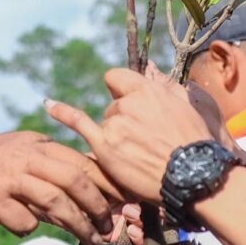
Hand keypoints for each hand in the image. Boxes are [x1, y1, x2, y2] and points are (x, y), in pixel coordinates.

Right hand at [0, 120, 115, 237]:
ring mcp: (6, 175)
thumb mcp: (17, 157)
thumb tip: (84, 202)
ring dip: (78, 224)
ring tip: (91, 240)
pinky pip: (22, 220)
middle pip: (76, 179)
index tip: (124, 205)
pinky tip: (22, 228)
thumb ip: (47, 174)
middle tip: (109, 228)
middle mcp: (25, 155)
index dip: (108, 185)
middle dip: (99, 207)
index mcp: (37, 143)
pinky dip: (28, 228)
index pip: (83, 161)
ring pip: (55, 200)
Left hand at [45, 69, 227, 208]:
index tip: (133, 104)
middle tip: (147, 140)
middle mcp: (128, 103)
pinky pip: (79, 123)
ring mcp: (115, 125)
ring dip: (118, 134)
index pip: (119, 79)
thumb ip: (164, 85)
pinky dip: (62, 112)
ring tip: (141, 154)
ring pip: (107, 122)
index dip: (124, 91)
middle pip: (114, 104)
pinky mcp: (105, 146)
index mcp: (148, 90)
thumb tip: (150, 69)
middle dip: (125, 118)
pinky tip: (48, 105)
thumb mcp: (187, 103)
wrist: (194, 174)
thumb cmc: (197, 141)